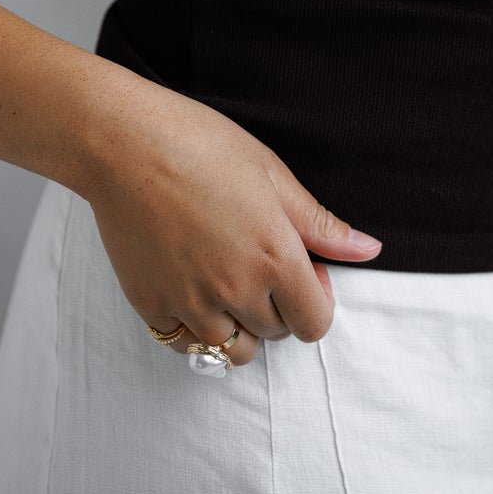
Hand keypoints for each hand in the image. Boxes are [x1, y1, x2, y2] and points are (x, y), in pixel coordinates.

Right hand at [81, 80, 382, 365]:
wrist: (123, 143)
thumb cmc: (200, 144)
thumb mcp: (271, 174)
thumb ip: (320, 224)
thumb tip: (368, 250)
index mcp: (274, 255)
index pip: (315, 323)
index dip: (315, 298)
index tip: (300, 269)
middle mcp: (236, 290)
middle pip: (277, 333)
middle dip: (277, 304)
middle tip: (255, 257)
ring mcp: (191, 304)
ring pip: (235, 350)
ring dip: (240, 324)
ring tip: (225, 276)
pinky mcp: (152, 308)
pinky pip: (188, 344)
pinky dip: (197, 327)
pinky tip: (192, 284)